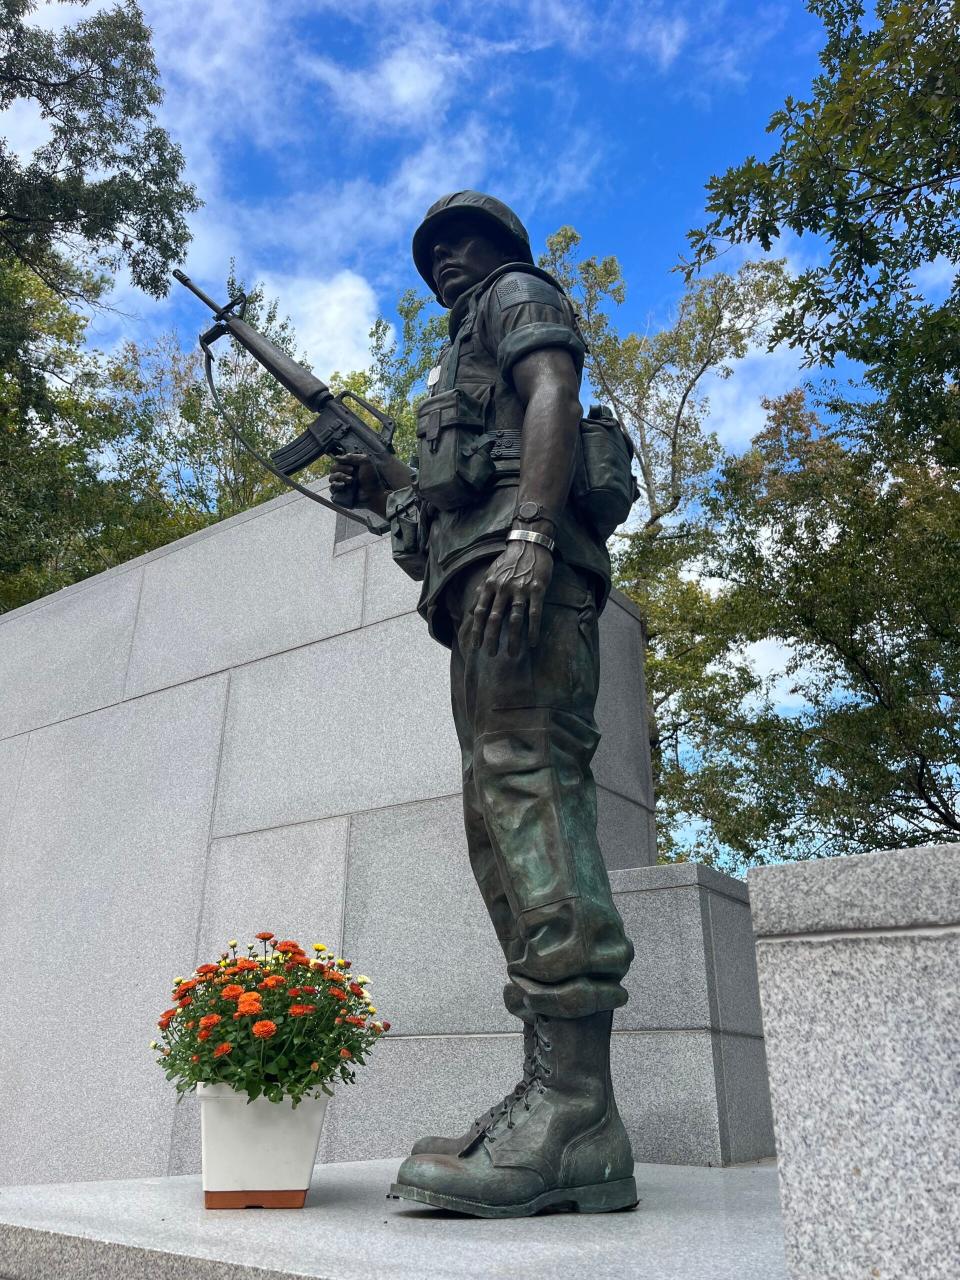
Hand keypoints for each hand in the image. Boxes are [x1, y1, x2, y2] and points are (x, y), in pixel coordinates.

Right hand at [329, 452, 389, 515]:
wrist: (373, 493)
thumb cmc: (371, 478)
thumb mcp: (365, 461)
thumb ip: (352, 457)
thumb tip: (336, 457)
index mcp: (349, 466)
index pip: (338, 461)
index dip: (342, 462)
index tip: (351, 466)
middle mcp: (344, 474)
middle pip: (333, 468)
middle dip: (341, 469)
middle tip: (352, 471)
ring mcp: (341, 484)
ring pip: (331, 478)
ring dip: (340, 477)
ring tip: (351, 480)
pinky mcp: (340, 493)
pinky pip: (332, 489)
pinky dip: (336, 486)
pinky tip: (343, 486)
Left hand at [470, 541, 553, 655]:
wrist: (530, 542)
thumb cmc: (509, 560)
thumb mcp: (490, 573)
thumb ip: (480, 592)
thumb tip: (467, 612)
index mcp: (490, 585)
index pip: (479, 612)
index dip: (476, 630)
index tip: (475, 646)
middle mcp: (503, 588)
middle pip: (495, 618)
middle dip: (491, 638)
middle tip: (490, 654)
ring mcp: (520, 589)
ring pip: (514, 618)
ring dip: (513, 638)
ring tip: (512, 654)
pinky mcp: (537, 589)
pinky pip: (534, 613)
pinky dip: (533, 629)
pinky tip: (532, 642)